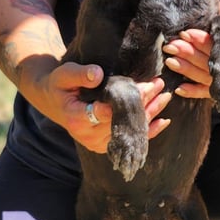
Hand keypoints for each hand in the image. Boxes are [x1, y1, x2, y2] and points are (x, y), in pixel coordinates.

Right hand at [32, 62, 171, 152]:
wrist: (54, 101)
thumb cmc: (60, 84)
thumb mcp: (64, 74)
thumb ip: (79, 74)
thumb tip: (97, 74)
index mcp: (76, 118)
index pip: (107, 112)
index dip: (128, 100)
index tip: (145, 86)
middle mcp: (87, 135)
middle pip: (122, 121)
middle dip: (143, 102)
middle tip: (159, 85)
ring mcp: (96, 143)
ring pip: (129, 130)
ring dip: (150, 113)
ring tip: (165, 96)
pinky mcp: (105, 145)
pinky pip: (129, 139)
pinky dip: (148, 131)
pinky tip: (163, 121)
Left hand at [162, 0, 219, 98]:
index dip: (203, 41)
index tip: (185, 33)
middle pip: (212, 63)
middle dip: (190, 54)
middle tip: (172, 46)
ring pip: (206, 77)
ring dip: (187, 70)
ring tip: (170, 61)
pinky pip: (206, 92)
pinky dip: (193, 91)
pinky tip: (179, 88)